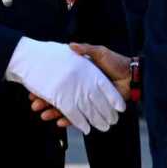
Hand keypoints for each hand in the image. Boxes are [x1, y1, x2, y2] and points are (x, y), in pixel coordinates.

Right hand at [6, 38, 125, 134]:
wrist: (132, 76)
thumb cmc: (116, 62)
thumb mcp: (100, 52)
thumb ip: (86, 49)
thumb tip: (70, 45)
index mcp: (80, 74)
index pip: (59, 80)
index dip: (47, 85)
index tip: (34, 89)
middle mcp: (80, 87)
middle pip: (60, 95)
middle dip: (46, 101)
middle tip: (34, 104)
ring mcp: (85, 98)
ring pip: (67, 107)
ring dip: (54, 112)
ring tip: (43, 115)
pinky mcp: (92, 108)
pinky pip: (79, 116)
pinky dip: (70, 120)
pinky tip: (59, 122)